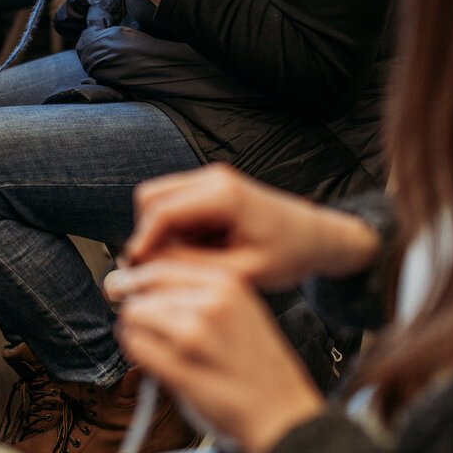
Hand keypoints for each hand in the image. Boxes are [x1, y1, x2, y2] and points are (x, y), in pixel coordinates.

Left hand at [109, 259, 324, 452]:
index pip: (162, 263)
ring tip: (161, 349)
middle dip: (138, 307)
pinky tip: (159, 364)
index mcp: (228, 283)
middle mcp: (212, 302)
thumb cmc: (258, 367)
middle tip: (146, 326)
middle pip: (142, 288)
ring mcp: (195, 334)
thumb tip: (141, 281)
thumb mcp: (241, 311)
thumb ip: (198, 292)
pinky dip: (138, 354)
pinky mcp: (180, 367)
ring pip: (134, 315)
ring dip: (138, 331)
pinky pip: (136, 346)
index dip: (138, 278)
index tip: (128, 288)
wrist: (280, 413)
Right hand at [119, 164, 381, 288]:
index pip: (160, 211)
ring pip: (157, 202)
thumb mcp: (241, 272)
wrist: (316, 238)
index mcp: (223, 194)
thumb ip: (192, 267)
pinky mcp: (210, 188)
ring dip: (161, 234)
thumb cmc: (288, 255)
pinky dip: (175, 231)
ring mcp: (211, 179)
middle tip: (158, 270)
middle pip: (149, 198)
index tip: (136, 274)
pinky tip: (198, 254)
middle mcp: (213, 178)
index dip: (141, 244)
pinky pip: (174, 206)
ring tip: (186, 265)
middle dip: (147, 235)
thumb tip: (147, 265)